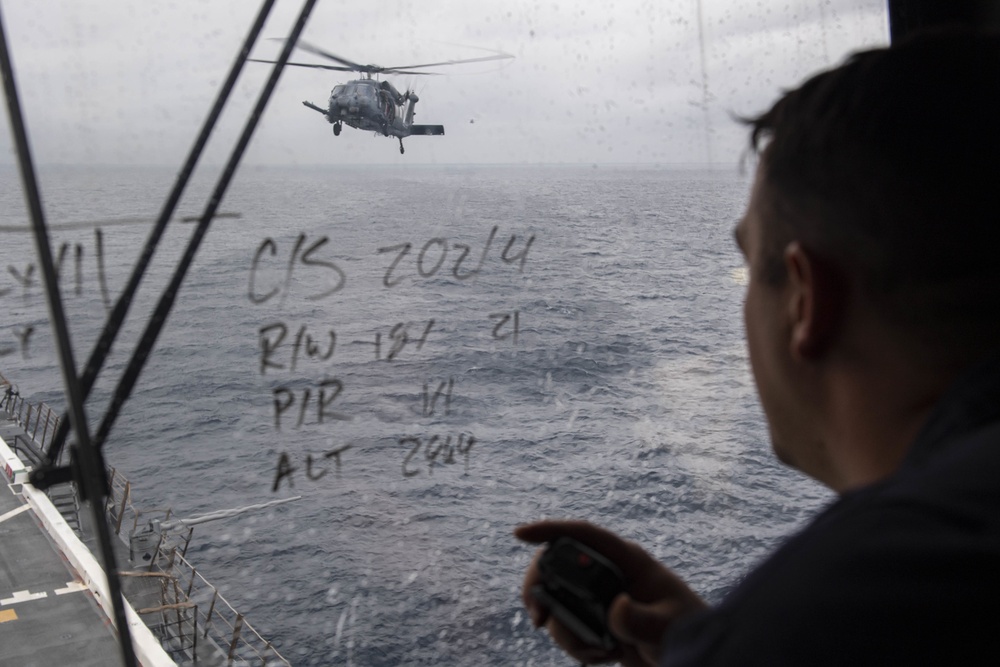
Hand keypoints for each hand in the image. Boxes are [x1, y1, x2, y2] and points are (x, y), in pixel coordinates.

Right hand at [515, 520, 706, 665]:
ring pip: (558, 602)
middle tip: (538, 619)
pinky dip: (574, 645)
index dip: (549, 529)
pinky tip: (602, 657)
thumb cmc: (689, 631)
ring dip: (564, 631)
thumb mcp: (668, 627)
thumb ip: (642, 620)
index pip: (583, 534)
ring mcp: (600, 597)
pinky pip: (567, 626)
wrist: (694, 657)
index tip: (518, 535)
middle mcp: (609, 573)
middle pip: (557, 565)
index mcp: (628, 560)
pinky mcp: (596, 620)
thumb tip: (616, 608)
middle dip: (540, 589)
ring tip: (597, 653)